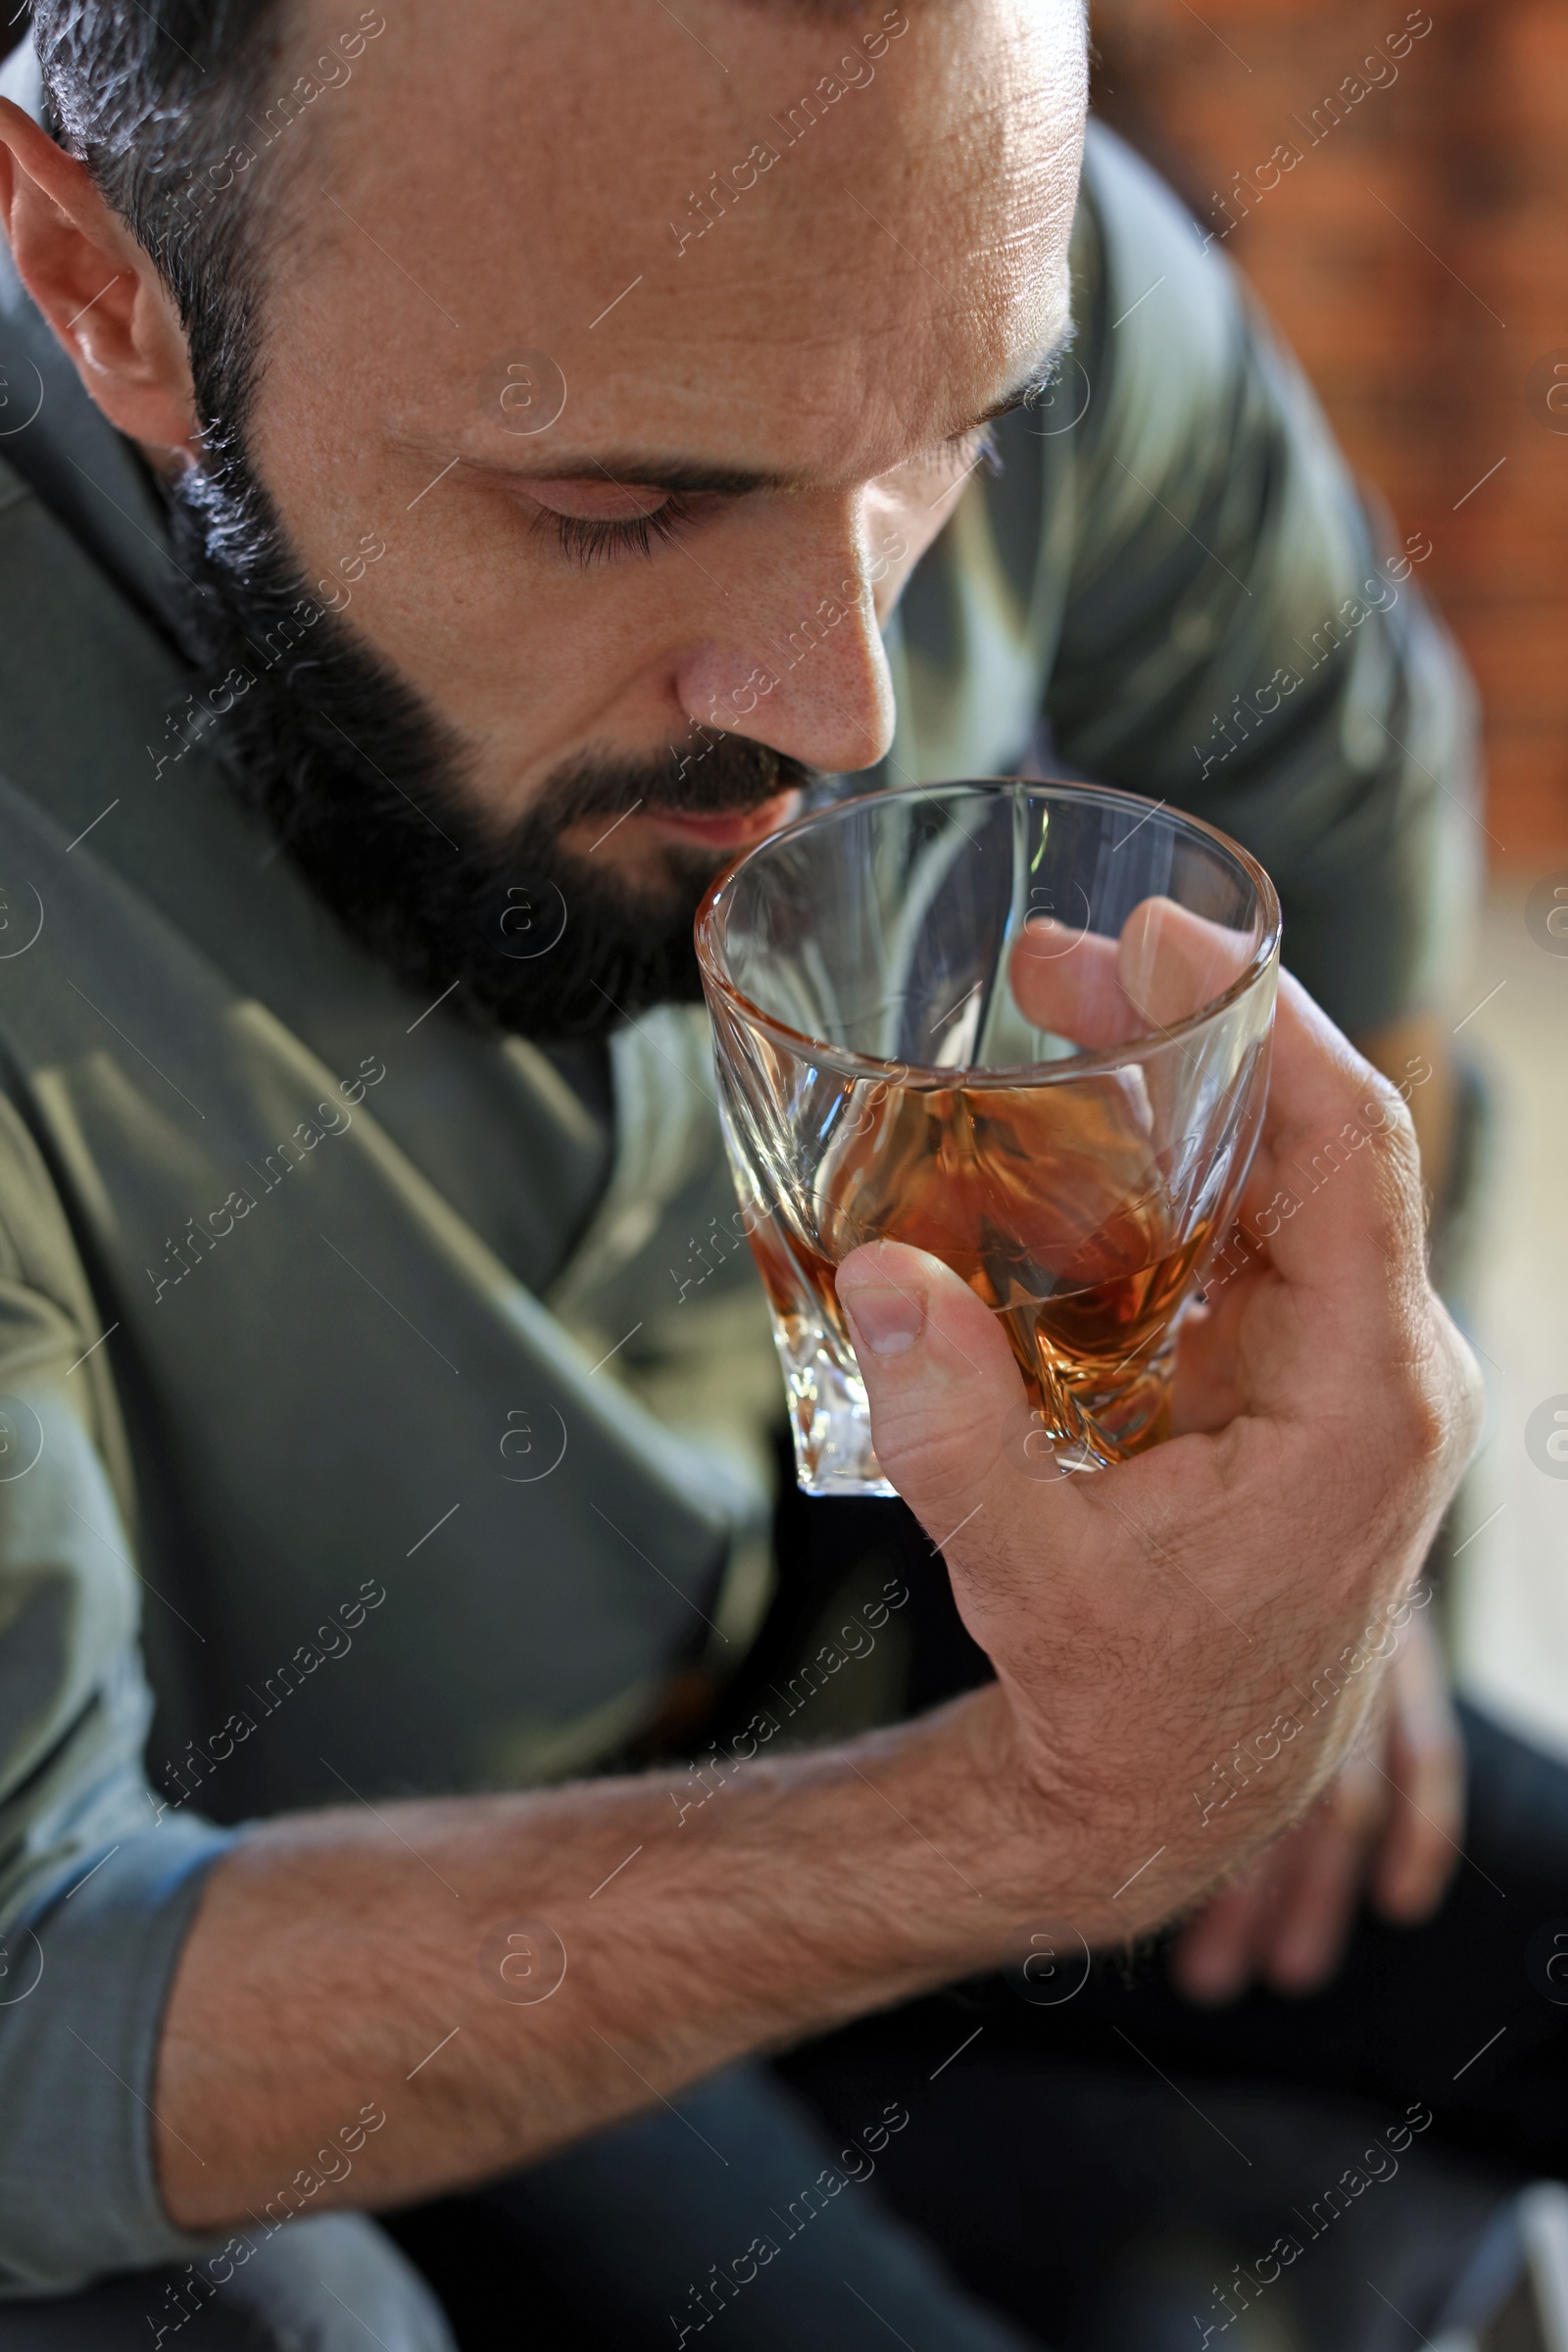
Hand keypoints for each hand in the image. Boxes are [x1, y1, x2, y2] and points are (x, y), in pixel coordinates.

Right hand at [834, 960, 1481, 1946]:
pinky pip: (1245, 1235)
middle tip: (1057, 965)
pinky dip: (1161, 1171)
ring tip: (1050, 1018)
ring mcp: (1342, 1367)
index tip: (1163, 942)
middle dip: (1191, 1035)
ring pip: (1278, 1178)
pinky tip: (1065, 1141)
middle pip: (1312, 1141)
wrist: (1174, 1791)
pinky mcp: (1293, 1378)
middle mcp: (1381, 1366)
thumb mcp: (1030, 1577)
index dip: (1267, 1024)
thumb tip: (879, 1273)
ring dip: (1172, 1093)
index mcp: (1365, 1399)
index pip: (1350, 1154)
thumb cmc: (1132, 1702)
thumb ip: (955, 1432)